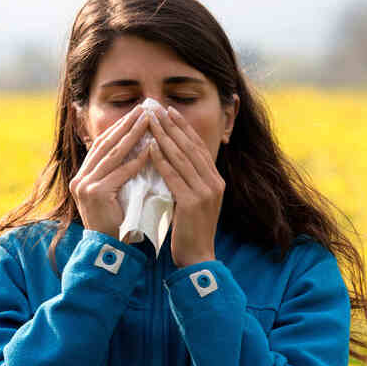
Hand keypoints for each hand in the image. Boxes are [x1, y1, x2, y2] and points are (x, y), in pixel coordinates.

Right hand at [69, 107, 152, 239]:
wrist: (108, 250)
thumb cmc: (117, 224)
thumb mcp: (115, 195)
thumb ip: (118, 175)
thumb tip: (137, 151)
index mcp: (83, 177)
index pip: (102, 145)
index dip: (119, 128)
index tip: (136, 114)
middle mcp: (80, 178)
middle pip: (106, 145)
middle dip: (126, 125)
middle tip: (144, 109)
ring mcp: (85, 185)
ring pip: (113, 155)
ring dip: (132, 136)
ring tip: (149, 122)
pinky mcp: (96, 194)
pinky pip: (120, 173)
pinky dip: (136, 161)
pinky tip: (150, 150)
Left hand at [145, 105, 223, 266]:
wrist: (197, 257)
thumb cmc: (191, 231)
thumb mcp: (195, 201)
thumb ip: (189, 181)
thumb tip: (173, 159)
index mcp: (216, 181)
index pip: (198, 148)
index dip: (184, 128)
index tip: (169, 111)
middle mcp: (214, 183)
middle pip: (191, 147)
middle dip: (173, 126)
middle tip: (157, 108)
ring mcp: (205, 192)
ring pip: (182, 158)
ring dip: (165, 137)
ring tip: (150, 121)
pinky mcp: (193, 203)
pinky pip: (174, 176)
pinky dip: (162, 160)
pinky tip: (150, 147)